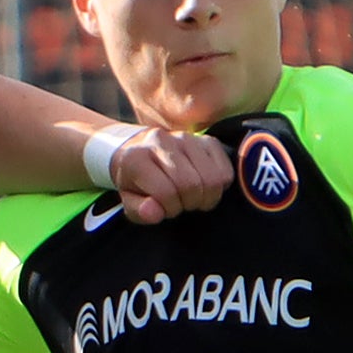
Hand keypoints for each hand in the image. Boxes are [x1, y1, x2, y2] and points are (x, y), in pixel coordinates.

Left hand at [107, 129, 233, 222]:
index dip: (169, 209)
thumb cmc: (134, 181)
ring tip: (194, 197)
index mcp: (136, 158)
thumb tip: (155, 213)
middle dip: (189, 203)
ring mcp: (186, 138)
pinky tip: (205, 187)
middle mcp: (162, 142)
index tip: (165, 209)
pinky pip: (225, 170)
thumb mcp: (127, 200)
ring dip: (206, 197)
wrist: (138, 149)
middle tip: (181, 204)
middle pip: (191, 184)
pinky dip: (220, 186)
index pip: (165, 192)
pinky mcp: (207, 140)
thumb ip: (138, 210)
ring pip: (212, 178)